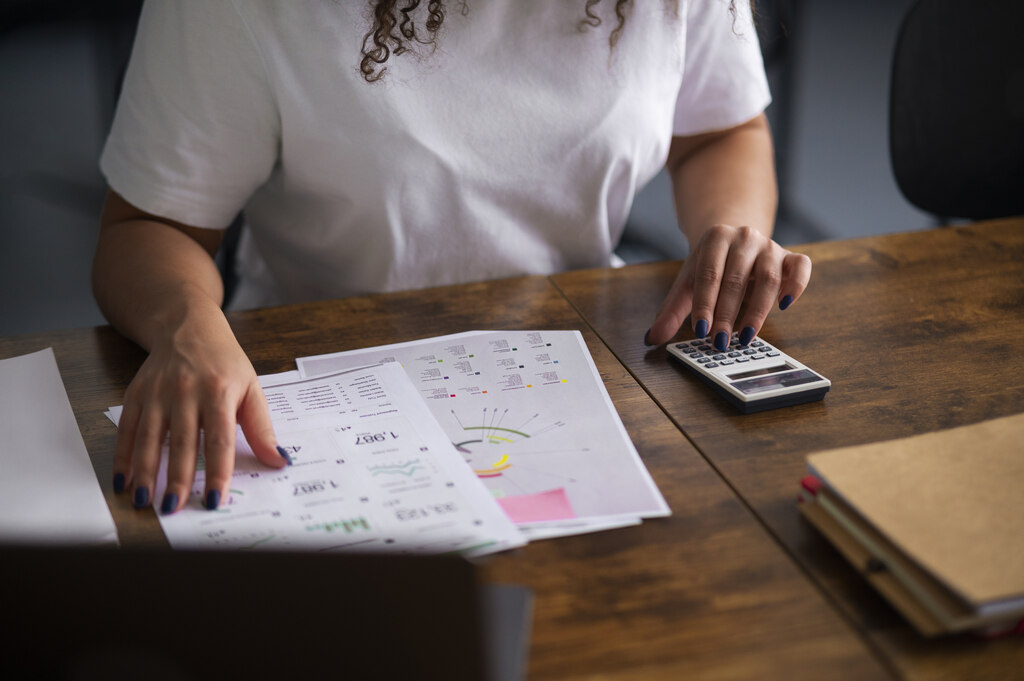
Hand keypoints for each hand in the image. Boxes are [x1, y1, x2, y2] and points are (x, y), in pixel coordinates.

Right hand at [112, 313, 286, 513]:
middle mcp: (186, 391)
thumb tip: (279, 460)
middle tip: (174, 508)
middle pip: (182, 442)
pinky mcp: (136, 394)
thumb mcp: (251, 387)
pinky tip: (123, 481)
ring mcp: (157, 392)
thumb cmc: (225, 362)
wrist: (188, 327)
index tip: (214, 499)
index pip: (219, 440)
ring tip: (145, 501)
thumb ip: (262, 428)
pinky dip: (122, 456)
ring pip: (149, 438)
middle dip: (177, 478)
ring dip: (145, 472)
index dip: (217, 471)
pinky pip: (127, 429)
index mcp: (220, 391)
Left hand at [645, 224, 810, 348]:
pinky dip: (796, 286)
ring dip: (757, 310)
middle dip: (726, 314)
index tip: (700, 331)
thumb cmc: (710, 265)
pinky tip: (785, 306)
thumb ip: (671, 311)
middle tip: (719, 341)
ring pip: (768, 278)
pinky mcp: (791, 257)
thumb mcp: (688, 282)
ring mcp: (770, 246)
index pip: (709, 274)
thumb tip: (651, 338)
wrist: (735, 238)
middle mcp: (744, 237)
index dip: (705, 304)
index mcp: (715, 238)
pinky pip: (801, 268)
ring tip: (745, 336)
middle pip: (736, 279)